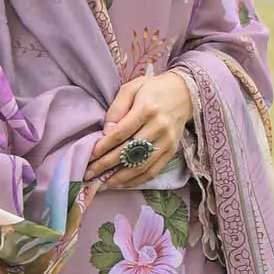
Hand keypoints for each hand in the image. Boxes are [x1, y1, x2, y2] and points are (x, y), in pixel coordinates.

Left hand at [85, 71, 193, 188]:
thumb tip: (106, 132)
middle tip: (88, 174)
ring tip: (101, 184)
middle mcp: (159, 127)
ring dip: (119, 178)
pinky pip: (152, 171)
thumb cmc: (153, 89)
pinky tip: (120, 184)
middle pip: (129, 151)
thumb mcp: (131, 88)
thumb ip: (116, 108)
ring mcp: (167, 142)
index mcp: (146, 109)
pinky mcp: (171, 151)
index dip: (104, 146)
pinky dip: (135, 181)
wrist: (184, 93)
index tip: (90, 156)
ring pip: (140, 166)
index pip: (121, 132)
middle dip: (106, 165)